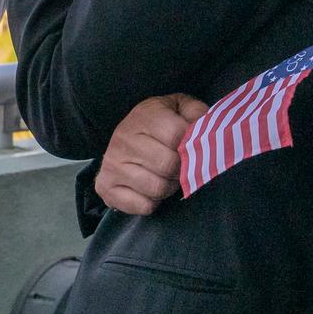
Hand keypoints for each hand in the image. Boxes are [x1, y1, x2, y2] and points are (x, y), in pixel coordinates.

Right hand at [95, 94, 207, 215]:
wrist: (125, 137)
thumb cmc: (159, 124)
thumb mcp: (179, 107)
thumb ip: (196, 112)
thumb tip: (206, 130)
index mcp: (144, 116)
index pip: (177, 135)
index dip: (192, 147)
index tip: (193, 148)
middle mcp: (123, 138)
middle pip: (168, 165)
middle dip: (181, 170)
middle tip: (181, 167)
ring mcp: (112, 163)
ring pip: (157, 188)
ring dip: (169, 187)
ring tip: (166, 177)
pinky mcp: (106, 186)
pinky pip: (143, 206)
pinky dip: (153, 203)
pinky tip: (150, 189)